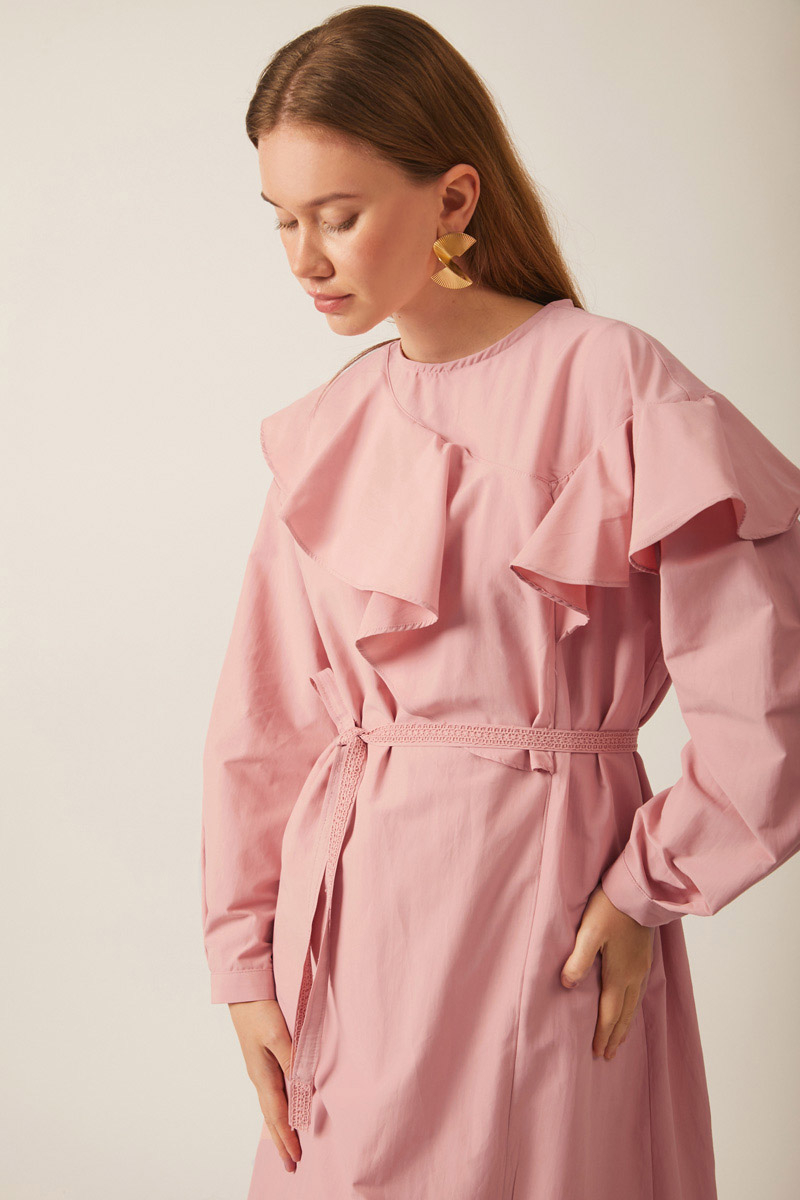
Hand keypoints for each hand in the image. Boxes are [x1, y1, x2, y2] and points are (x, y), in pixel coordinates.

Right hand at [228, 998, 300, 1172]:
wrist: (243, 992)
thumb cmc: (260, 1012)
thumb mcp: (278, 1035)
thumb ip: (292, 1060)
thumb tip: (303, 1087)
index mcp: (263, 1075)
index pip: (278, 1114)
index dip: (288, 1136)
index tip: (297, 1157)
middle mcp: (260, 1077)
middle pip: (272, 1117)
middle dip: (282, 1141)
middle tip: (291, 1165)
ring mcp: (260, 1070)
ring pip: (271, 1107)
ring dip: (280, 1128)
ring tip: (287, 1147)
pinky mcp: (263, 1060)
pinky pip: (272, 1093)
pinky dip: (278, 1110)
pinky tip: (283, 1112)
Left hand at [560, 884, 653, 1060]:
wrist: (638, 892)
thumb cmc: (610, 909)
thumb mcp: (588, 932)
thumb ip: (577, 959)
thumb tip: (567, 984)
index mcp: (619, 974)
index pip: (610, 1013)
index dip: (603, 1033)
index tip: (598, 1053)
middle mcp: (633, 976)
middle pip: (624, 1014)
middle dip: (616, 1036)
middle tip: (609, 1055)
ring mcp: (642, 967)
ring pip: (634, 1004)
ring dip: (626, 1024)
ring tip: (621, 1039)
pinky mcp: (645, 957)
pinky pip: (640, 990)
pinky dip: (634, 1006)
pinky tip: (631, 1004)